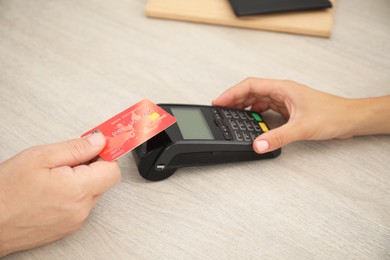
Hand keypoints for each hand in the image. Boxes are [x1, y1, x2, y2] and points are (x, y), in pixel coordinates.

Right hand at [0, 132, 120, 255]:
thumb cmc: (6, 192)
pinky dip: (73, 194)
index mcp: (78, 190)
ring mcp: (75, 221)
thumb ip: (76, 148)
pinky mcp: (68, 228)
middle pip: (103, 181)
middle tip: (69, 159)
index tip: (100, 146)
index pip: (112, 170)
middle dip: (92, 166)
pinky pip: (81, 205)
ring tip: (55, 176)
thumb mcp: (40, 157)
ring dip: (82, 181)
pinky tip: (52, 190)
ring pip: (92, 193)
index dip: (106, 155)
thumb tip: (99, 141)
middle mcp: (81, 209)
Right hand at [212, 77, 389, 152]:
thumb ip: (278, 137)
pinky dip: (255, 116)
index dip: (231, 93)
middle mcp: (282, 92)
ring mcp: (285, 101)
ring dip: (244, 108)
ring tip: (231, 117)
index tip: (218, 102)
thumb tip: (258, 144)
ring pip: (258, 101)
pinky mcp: (288, 110)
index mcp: (282, 88)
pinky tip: (252, 123)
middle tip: (220, 112)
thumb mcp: (302, 127)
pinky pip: (266, 110)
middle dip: (234, 101)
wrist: (349, 119)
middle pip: (251, 93)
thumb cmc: (332, 115)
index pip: (250, 86)